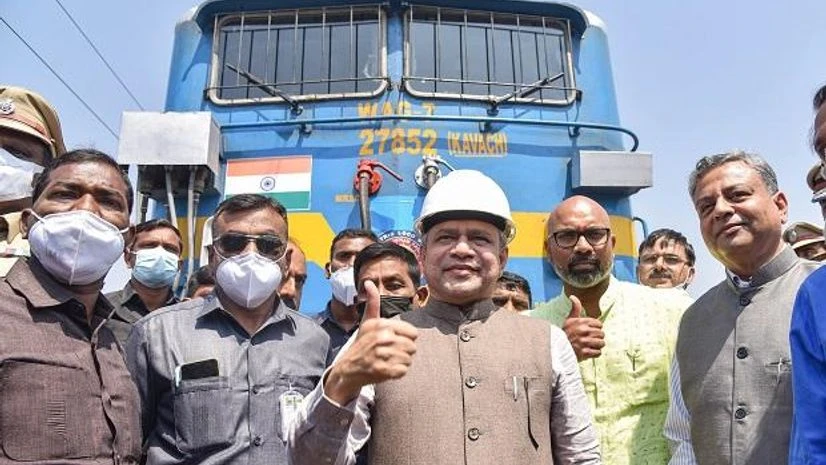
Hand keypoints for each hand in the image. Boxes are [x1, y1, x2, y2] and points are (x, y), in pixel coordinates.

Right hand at [324, 281, 418, 404]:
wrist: (348, 369)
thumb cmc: (362, 343)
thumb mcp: (367, 322)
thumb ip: (372, 302)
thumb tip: (369, 282)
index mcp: (382, 324)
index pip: (413, 333)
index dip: (405, 338)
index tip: (393, 341)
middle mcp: (383, 338)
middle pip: (412, 347)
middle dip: (404, 351)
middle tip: (389, 352)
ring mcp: (382, 354)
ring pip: (409, 359)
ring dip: (400, 362)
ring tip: (387, 360)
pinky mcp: (383, 370)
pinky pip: (404, 371)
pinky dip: (397, 372)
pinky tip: (387, 370)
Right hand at [562, 295, 604, 360]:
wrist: (557, 348)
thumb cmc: (565, 333)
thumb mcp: (569, 319)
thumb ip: (575, 308)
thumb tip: (572, 296)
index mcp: (581, 322)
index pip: (599, 324)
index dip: (596, 327)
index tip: (590, 330)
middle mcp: (584, 331)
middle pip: (602, 334)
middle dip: (597, 337)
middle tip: (590, 339)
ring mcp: (584, 342)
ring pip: (601, 343)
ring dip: (597, 345)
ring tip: (590, 345)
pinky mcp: (585, 352)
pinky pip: (598, 352)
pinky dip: (595, 353)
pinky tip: (589, 351)